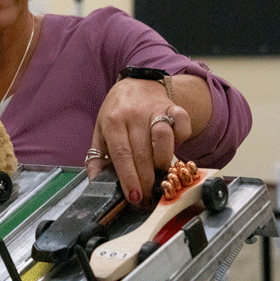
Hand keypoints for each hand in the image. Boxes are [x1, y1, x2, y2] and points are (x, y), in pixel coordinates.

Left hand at [86, 78, 192, 204]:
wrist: (136, 83)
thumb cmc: (117, 113)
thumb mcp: (101, 132)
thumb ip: (97, 159)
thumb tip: (96, 185)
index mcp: (112, 122)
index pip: (121, 154)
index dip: (129, 178)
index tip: (134, 197)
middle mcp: (133, 115)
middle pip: (143, 152)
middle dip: (146, 180)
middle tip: (148, 195)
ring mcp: (155, 110)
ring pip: (164, 138)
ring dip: (163, 161)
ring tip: (159, 172)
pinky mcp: (174, 107)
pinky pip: (183, 125)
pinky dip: (182, 139)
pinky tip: (174, 148)